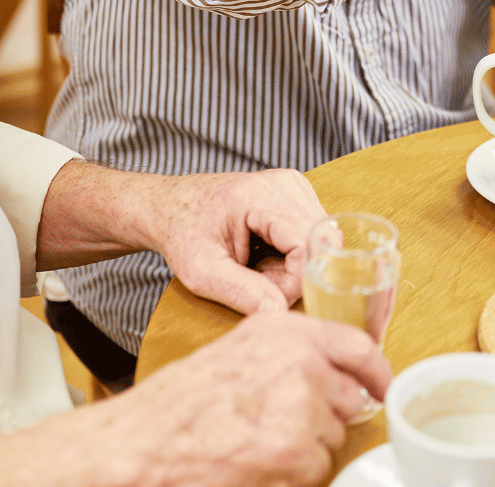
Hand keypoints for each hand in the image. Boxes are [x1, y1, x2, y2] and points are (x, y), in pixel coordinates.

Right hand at [0, 311, 389, 486]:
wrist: (141, 442)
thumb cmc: (179, 404)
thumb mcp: (239, 355)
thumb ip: (290, 356)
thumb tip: (338, 377)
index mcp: (283, 330)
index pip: (358, 345)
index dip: (377, 372)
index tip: (383, 389)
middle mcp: (298, 359)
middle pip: (347, 399)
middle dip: (324, 420)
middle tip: (277, 428)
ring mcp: (299, 403)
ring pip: (334, 438)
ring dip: (306, 450)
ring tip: (257, 444)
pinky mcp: (293, 448)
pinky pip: (317, 470)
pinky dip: (292, 475)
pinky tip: (254, 463)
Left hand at [143, 169, 327, 312]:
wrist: (172, 205)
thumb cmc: (182, 234)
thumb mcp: (201, 272)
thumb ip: (240, 291)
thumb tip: (278, 311)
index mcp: (259, 196)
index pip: (307, 242)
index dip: (296, 279)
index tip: (268, 294)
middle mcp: (285, 184)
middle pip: (321, 241)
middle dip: (297, 275)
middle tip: (260, 281)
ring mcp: (293, 185)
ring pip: (322, 240)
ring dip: (296, 266)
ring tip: (259, 267)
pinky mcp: (295, 194)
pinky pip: (314, 234)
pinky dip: (295, 255)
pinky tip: (267, 255)